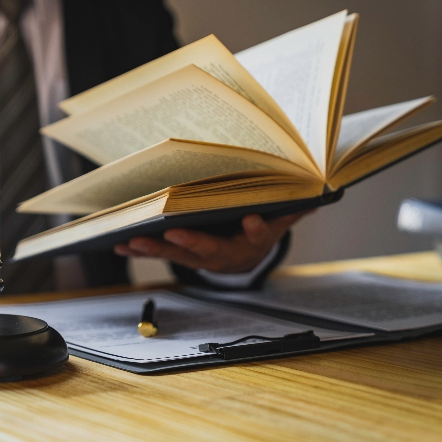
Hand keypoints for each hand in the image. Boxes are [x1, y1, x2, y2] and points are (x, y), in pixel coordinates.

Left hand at [113, 212, 309, 273]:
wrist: (245, 257)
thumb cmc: (259, 228)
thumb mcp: (281, 216)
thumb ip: (294, 203)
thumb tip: (320, 183)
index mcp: (254, 241)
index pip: (259, 233)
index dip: (257, 229)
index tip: (253, 221)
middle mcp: (228, 253)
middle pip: (210, 249)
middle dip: (191, 242)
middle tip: (172, 232)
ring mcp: (202, 258)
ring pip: (179, 256)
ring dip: (155, 249)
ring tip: (133, 240)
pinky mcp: (183, 257)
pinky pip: (162, 254)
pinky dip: (141, 250)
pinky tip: (120, 244)